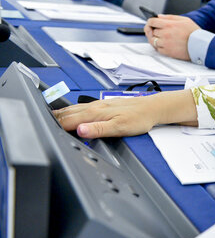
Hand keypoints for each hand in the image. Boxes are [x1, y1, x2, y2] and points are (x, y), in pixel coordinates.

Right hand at [53, 90, 197, 138]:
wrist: (153, 108)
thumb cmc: (139, 118)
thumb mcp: (120, 128)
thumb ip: (98, 130)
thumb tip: (80, 130)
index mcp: (96, 113)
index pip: (69, 121)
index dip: (56, 127)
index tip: (44, 132)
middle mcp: (95, 107)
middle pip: (68, 113)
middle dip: (53, 119)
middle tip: (38, 125)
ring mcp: (98, 105)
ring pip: (74, 109)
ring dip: (60, 114)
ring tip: (48, 118)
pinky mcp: (103, 105)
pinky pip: (81, 107)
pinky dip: (71, 111)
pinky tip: (70, 113)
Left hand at [146, 14, 199, 60]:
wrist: (200, 45)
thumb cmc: (194, 32)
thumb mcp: (184, 20)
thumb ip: (170, 17)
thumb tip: (159, 16)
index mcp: (169, 24)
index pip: (152, 21)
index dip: (150, 22)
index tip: (151, 24)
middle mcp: (165, 34)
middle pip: (152, 31)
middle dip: (154, 31)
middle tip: (157, 32)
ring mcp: (165, 43)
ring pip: (153, 41)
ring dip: (155, 39)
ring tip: (160, 38)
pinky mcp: (167, 52)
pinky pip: (157, 49)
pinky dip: (159, 47)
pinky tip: (164, 44)